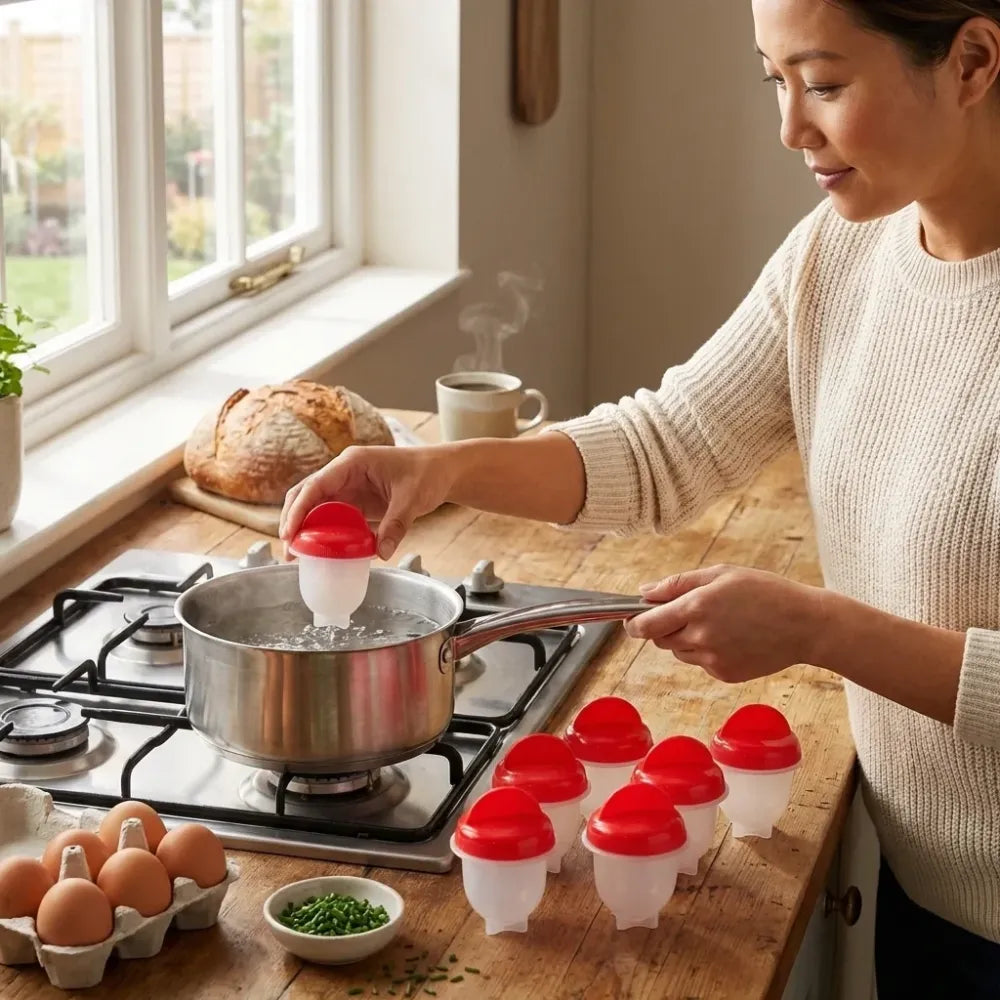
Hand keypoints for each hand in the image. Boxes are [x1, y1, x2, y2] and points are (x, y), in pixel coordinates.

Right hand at [279, 445, 454, 560]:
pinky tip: (317, 550)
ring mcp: (347, 486)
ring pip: (314, 506)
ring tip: (296, 555)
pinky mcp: (354, 501)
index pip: (315, 484)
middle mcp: (344, 472)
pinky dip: (321, 532)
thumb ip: (396, 525)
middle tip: (288, 550)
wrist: (441, 471)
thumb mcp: (413, 499)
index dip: (299, 509)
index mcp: (352, 462)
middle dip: (292, 520)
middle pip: (306, 494)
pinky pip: (331, 516)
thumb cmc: (428, 473)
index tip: (289, 532)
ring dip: (303, 527)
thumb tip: (381, 553)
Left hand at [625, 564, 828, 681]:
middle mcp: (700, 637)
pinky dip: (707, 652)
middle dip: (664, 627)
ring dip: (686, 639)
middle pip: (659, 640)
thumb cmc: (765, 592)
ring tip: (719, 622)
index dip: (634, 623)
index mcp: (696, 607)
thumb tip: (644, 592)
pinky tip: (732, 638)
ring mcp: (712, 660)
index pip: (645, 625)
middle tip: (689, 612)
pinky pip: (701, 663)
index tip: (633, 619)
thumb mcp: (721, 574)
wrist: (805, 625)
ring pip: (680, 652)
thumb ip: (678, 584)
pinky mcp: (724, 675)